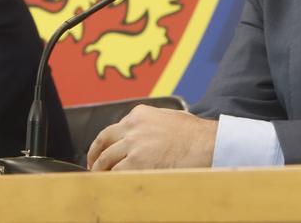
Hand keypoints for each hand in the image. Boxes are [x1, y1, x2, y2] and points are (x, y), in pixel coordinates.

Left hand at [87, 105, 216, 170]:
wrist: (207, 144)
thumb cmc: (196, 134)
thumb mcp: (171, 117)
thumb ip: (153, 123)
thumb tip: (149, 134)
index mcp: (139, 115)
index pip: (113, 129)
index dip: (106, 144)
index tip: (103, 152)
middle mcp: (132, 127)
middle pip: (103, 142)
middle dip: (96, 156)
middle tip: (94, 167)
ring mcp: (132, 145)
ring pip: (105, 160)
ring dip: (101, 171)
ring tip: (101, 180)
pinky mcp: (136, 164)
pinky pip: (115, 174)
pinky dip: (110, 181)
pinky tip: (111, 186)